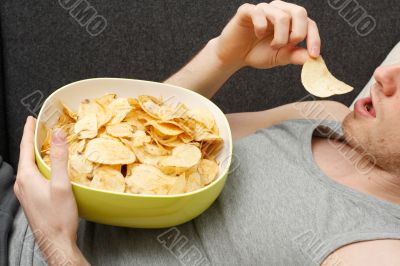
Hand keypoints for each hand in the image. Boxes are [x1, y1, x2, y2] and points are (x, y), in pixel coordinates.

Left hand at [14, 116, 88, 264]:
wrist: (56, 241)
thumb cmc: (58, 216)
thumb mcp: (61, 184)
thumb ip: (60, 158)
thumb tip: (58, 134)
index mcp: (26, 177)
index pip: (25, 148)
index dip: (29, 132)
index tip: (31, 119)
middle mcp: (22, 184)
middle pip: (26, 156)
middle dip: (33, 141)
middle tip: (41, 129)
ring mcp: (26, 192)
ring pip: (30, 166)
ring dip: (37, 154)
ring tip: (46, 145)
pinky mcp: (32, 199)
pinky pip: (34, 176)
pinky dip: (40, 166)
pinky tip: (49, 168)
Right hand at [214, 1, 320, 68]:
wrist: (233, 56)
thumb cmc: (256, 53)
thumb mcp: (278, 57)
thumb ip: (294, 55)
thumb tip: (311, 59)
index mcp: (290, 21)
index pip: (309, 23)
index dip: (314, 38)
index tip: (314, 55)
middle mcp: (278, 11)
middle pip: (299, 12)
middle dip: (299, 32)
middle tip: (290, 45)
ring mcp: (263, 9)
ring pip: (281, 15)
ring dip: (280, 36)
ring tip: (273, 46)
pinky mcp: (247, 10)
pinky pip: (259, 13)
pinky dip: (261, 26)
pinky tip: (258, 35)